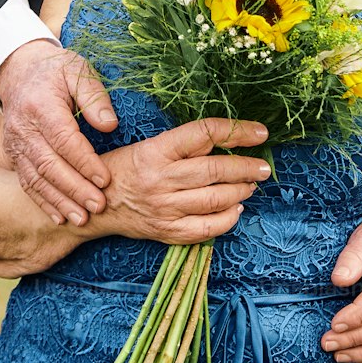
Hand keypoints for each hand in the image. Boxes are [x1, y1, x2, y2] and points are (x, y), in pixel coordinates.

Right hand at [0, 40, 118, 225]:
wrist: (18, 71)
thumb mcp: (78, 71)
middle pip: (49, 164)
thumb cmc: (56, 71)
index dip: (85, 162)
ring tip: (82, 219)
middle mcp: (23, 128)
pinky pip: (27, 183)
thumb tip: (110, 125)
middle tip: (99, 206)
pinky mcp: (14, 155)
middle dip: (74, 189)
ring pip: (36, 179)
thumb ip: (94, 96)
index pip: (63, 139)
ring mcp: (15, 144)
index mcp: (40, 105)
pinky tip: (60, 218)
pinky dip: (43, 202)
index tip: (106, 180)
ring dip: (59, 202)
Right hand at [97, 117, 271, 244]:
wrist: (97, 204)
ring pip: (215, 199)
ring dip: (241, 191)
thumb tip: (230, 140)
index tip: (260, 133)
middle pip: (215, 170)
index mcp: (156, 150)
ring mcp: (164, 208)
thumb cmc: (128, 168)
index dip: (237, 131)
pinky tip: (236, 209)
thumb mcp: (150, 146)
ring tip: (251, 185)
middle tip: (264, 167)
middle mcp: (160, 179)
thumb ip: (187, 145)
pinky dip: (228, 219)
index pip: (204, 133)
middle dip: (247, 168)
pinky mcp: (167, 232)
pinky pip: (207, 228)